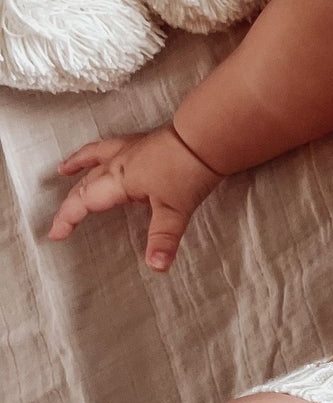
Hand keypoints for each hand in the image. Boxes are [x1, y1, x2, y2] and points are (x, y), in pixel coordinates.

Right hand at [48, 124, 224, 272]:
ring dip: (78, 166)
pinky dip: (102, 148)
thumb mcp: (176, 210)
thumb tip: (156, 266)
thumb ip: (163, 238)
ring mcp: (131, 149)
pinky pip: (113, 144)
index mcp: (120, 180)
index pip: (85, 201)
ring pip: (95, 158)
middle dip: (71, 203)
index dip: (68, 218)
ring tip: (64, 170)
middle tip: (60, 221)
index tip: (55, 234)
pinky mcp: (144, 141)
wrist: (206, 136)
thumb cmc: (189, 170)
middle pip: (86, 184)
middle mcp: (119, 163)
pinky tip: (102, 148)